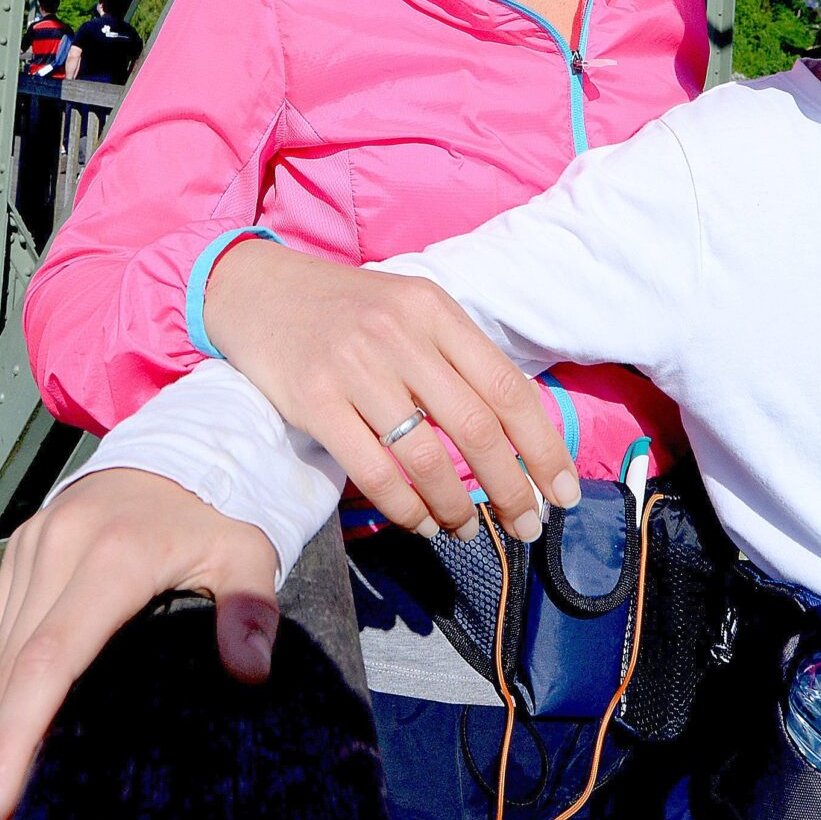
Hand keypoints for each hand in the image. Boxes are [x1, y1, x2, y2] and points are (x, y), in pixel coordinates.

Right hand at [0, 469, 280, 819]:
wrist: (181, 442)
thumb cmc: (216, 509)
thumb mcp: (248, 552)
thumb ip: (250, 610)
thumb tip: (249, 673)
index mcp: (112, 556)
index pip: (50, 660)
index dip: (17, 738)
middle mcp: (59, 547)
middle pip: (15, 669)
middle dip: (4, 749)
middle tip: (2, 819)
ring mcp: (34, 544)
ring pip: (0, 652)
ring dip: (4, 717)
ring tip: (13, 780)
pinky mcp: (22, 546)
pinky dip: (6, 678)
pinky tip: (22, 717)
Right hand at [202, 239, 579, 541]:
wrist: (257, 289)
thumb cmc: (345, 308)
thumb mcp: (409, 310)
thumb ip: (456, 358)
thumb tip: (515, 435)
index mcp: (436, 311)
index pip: (509, 388)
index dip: (545, 447)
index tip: (563, 492)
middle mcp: (401, 335)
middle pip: (478, 428)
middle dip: (513, 488)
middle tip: (526, 526)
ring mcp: (356, 367)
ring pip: (427, 457)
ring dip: (457, 507)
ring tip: (467, 530)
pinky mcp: (315, 400)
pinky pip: (374, 471)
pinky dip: (406, 508)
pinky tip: (421, 522)